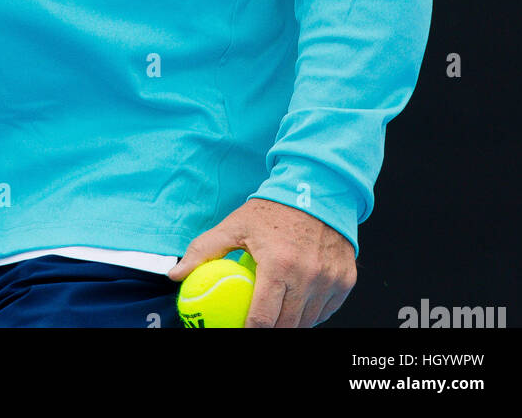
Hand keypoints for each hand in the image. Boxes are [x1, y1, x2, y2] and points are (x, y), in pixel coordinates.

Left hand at [168, 199, 355, 327]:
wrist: (317, 189)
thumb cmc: (272, 209)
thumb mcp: (235, 225)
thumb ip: (204, 250)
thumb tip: (176, 274)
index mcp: (279, 265)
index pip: (263, 319)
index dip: (249, 332)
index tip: (238, 330)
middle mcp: (308, 276)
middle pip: (286, 325)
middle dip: (270, 330)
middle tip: (255, 324)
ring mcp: (330, 280)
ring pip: (308, 321)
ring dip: (291, 322)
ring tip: (275, 313)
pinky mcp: (345, 280)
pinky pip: (326, 310)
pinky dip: (311, 312)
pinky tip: (296, 305)